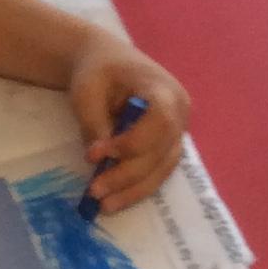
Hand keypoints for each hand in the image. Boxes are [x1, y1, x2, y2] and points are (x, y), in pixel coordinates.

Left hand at [69, 43, 189, 212]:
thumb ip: (94, 124)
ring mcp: (177, 131)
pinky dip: (136, 188)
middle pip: (161, 152)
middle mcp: (180, 113)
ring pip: (162, 168)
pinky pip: (157, 171)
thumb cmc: (97, 71)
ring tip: (104, 206)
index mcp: (165, 90)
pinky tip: (115, 201)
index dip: (131, 144)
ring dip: (134, 190)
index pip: (160, 123)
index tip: (94, 155)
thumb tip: (98, 161)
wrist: (106, 62)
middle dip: (127, 175)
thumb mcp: (87, 92)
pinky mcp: (166, 146)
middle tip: (94, 192)